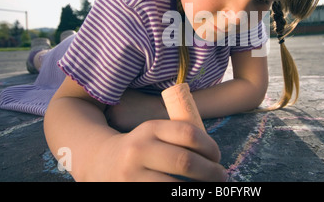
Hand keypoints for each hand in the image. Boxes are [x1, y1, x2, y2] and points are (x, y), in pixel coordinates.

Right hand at [88, 119, 227, 181]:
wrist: (101, 162)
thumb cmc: (141, 147)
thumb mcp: (155, 132)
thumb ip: (179, 136)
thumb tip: (215, 156)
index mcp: (150, 128)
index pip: (188, 133)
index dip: (210, 147)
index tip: (218, 157)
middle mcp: (139, 150)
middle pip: (185, 162)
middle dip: (211, 171)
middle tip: (222, 175)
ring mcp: (133, 175)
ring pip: (176, 186)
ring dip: (200, 189)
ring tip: (210, 188)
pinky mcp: (131, 192)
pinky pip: (164, 195)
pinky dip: (183, 195)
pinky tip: (190, 193)